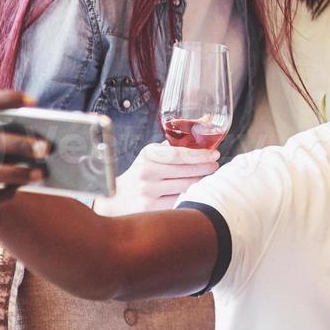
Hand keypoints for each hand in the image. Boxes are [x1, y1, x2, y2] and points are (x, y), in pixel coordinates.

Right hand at [93, 142, 219, 215]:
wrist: (115, 200)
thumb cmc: (140, 175)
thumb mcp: (151, 155)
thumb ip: (175, 143)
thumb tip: (206, 120)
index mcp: (149, 155)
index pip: (178, 154)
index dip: (199, 155)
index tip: (214, 154)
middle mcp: (147, 172)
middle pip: (185, 172)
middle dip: (205, 169)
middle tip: (215, 166)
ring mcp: (148, 191)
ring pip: (185, 188)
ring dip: (201, 183)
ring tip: (208, 179)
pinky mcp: (150, 208)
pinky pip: (179, 201)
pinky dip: (191, 197)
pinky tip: (197, 194)